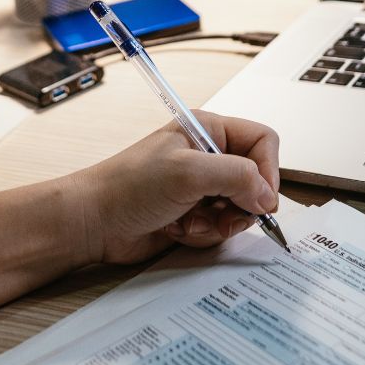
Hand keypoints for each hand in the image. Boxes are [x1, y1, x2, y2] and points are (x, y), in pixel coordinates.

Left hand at [67, 113, 280, 265]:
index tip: (261, 199)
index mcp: (208, 130)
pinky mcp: (195, 213)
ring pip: (240, 209)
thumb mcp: (187, 172)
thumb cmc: (128, 186)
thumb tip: (268, 195)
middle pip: (256, 180)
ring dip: (218, 223)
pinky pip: (221, 228)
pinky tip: (177, 229)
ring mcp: (202, 187)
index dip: (268, 170)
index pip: (262, 141)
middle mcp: (208, 156)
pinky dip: (204, 234)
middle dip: (240, 204)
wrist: (95, 222)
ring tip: (189, 220)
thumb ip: (236, 177)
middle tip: (219, 213)